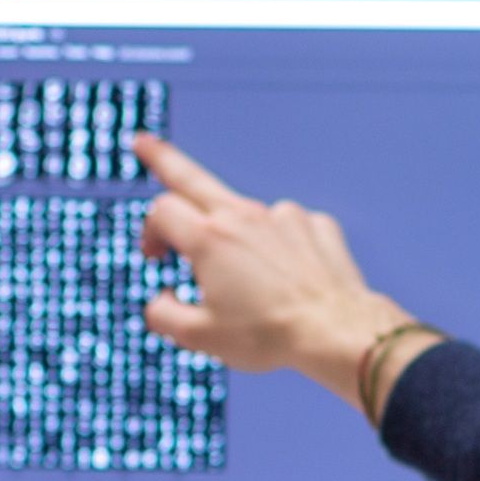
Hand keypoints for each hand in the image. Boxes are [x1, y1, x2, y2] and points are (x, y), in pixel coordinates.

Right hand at [131, 134, 435, 407]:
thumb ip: (164, 315)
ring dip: (237, 238)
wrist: (336, 332)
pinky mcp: (316, 224)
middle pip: (193, 178)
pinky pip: (287, 230)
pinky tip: (288, 278)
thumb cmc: (269, 336)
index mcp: (209, 239)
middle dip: (163, 158)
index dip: (151, 232)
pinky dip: (280, 248)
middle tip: (143, 142)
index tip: (156, 256)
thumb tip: (159, 301)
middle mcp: (244, 216)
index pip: (162, 211)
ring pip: (246, 217)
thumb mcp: (200, 338)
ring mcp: (283, 216)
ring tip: (251, 281)